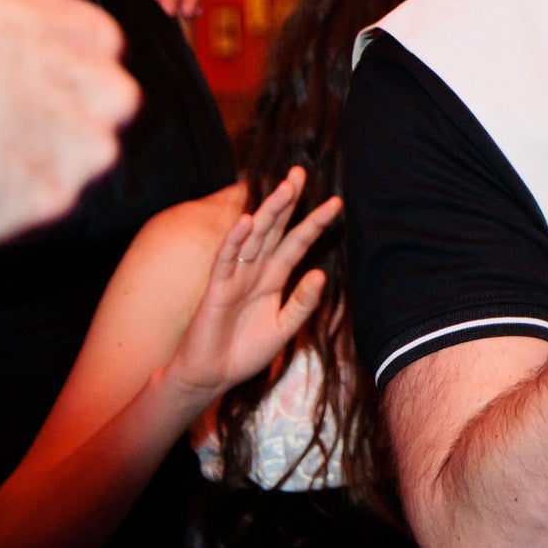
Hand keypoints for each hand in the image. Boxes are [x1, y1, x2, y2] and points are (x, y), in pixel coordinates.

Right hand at [0, 0, 136, 246]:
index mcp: (95, 38)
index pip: (96, 74)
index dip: (38, 81)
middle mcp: (105, 92)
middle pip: (93, 129)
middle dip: (44, 132)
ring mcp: (80, 148)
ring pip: (65, 173)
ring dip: (17, 172)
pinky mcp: (45, 199)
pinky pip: (26, 213)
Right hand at [164, 168, 339, 402]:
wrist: (212, 376)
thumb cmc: (245, 351)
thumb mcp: (284, 327)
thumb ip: (302, 303)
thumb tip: (321, 274)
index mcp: (273, 278)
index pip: (296, 243)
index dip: (314, 223)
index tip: (335, 202)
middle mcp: (255, 271)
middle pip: (274, 228)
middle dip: (287, 201)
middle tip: (300, 172)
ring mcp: (235, 277)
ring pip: (253, 237)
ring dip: (267, 212)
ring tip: (284, 188)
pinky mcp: (216, 289)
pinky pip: (226, 260)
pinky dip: (235, 241)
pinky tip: (245, 221)